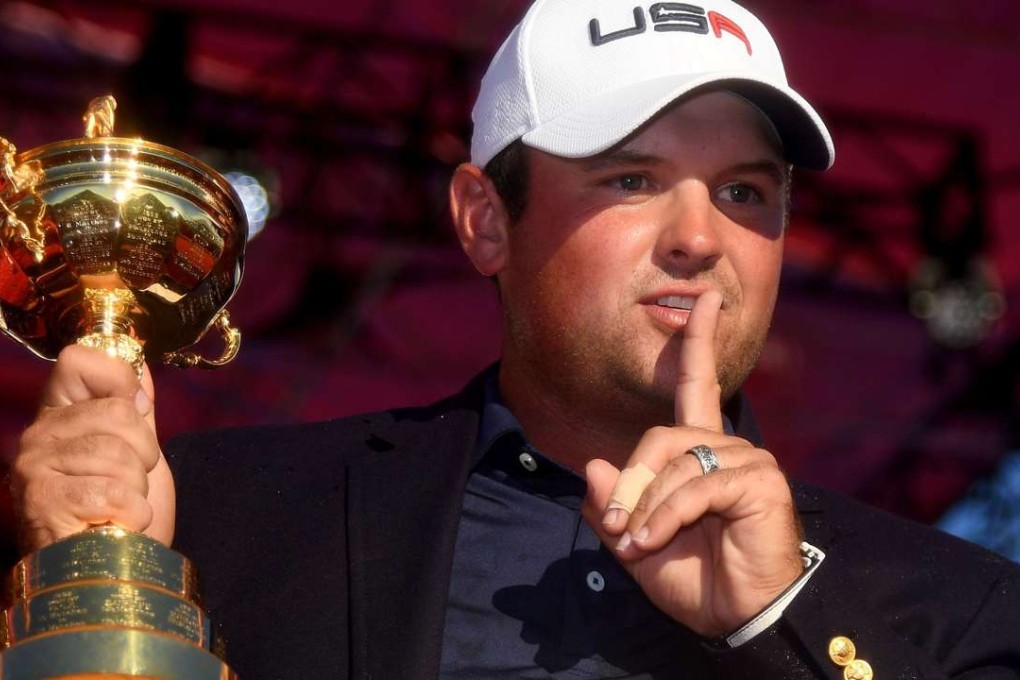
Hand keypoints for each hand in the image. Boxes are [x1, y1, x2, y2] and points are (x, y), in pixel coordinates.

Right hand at [9, 345, 174, 553]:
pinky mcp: (42, 503)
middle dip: (144, 452)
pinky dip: (132, 514)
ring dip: (137, 488)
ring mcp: (34, 468)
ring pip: (120, 454)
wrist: (108, 573)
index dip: (120, 382)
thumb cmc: (119, 512)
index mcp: (58, 415)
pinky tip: (116, 525)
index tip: (135, 415)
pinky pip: (115, 493)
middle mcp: (37, 436)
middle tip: (130, 481)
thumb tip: (140, 368)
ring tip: (119, 506)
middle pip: (119, 412)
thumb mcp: (135, 452)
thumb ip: (134, 411)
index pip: (80, 360)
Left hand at [581, 291, 802, 637]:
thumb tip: (596, 466)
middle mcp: (727, 446)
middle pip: (660, 435)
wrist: (741, 619)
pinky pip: (694, 486)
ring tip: (638, 542)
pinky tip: (653, 540)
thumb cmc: (697, 581)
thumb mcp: (637, 543)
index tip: (709, 301)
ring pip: (674, 461)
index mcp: (701, 452)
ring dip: (645, 507)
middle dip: (631, 483)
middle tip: (616, 526)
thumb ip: (615, 506)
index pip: (699, 385)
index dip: (701, 341)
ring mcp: (748, 461)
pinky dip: (664, 515)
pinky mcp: (760, 481)